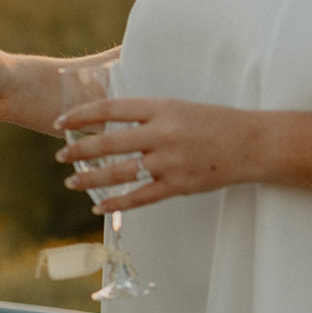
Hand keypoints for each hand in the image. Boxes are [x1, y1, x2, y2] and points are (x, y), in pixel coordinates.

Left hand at [57, 96, 262, 211]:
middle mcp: (163, 133)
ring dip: (91, 178)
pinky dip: (117, 202)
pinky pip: (140, 197)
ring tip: (71, 182)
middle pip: (110, 142)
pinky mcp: (178, 185)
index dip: (83, 115)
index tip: (62, 121)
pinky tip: (99, 205)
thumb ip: (148, 115)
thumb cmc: (215, 123)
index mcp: (162, 107)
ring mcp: (170, 161)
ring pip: (120, 172)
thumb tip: (113, 122)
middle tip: (59, 155)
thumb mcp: (180, 108)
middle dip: (79, 150)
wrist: (252, 143)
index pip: (111, 109)